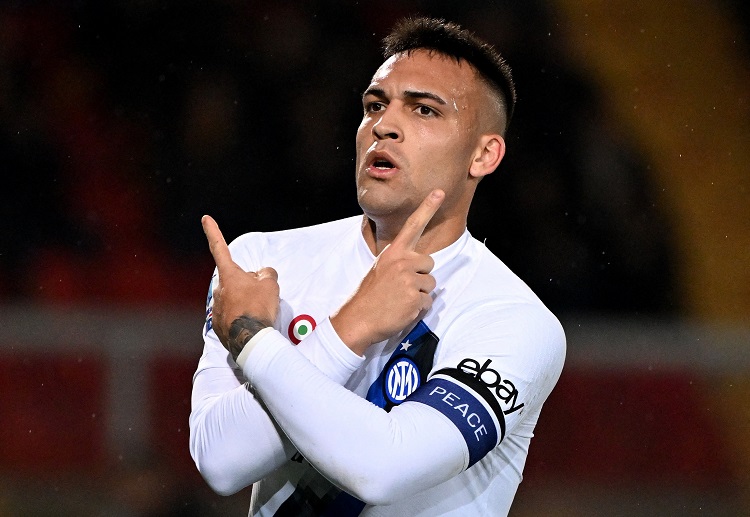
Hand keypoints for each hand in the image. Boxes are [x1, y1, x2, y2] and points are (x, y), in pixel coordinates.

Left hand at [202, 215, 279, 360]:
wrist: (250, 339)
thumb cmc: (259, 308)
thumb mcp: (270, 285)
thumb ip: (266, 273)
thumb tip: (263, 274)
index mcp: (229, 275)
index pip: (219, 248)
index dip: (213, 232)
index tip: (205, 219)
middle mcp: (219, 290)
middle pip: (234, 280)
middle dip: (246, 284)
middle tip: (261, 295)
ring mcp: (216, 308)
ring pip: (233, 299)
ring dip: (244, 302)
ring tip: (258, 313)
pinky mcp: (218, 326)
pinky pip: (231, 316)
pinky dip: (241, 318)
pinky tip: (251, 324)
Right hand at [331, 190, 443, 354]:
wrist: (357, 319)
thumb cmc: (369, 296)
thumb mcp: (380, 269)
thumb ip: (399, 263)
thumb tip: (419, 267)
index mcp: (393, 252)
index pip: (413, 225)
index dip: (428, 207)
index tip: (439, 191)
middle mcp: (403, 261)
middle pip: (429, 264)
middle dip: (421, 276)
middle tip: (401, 288)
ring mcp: (409, 279)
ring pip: (430, 285)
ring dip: (419, 294)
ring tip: (399, 300)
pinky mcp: (415, 298)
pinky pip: (428, 303)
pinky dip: (418, 309)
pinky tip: (401, 310)